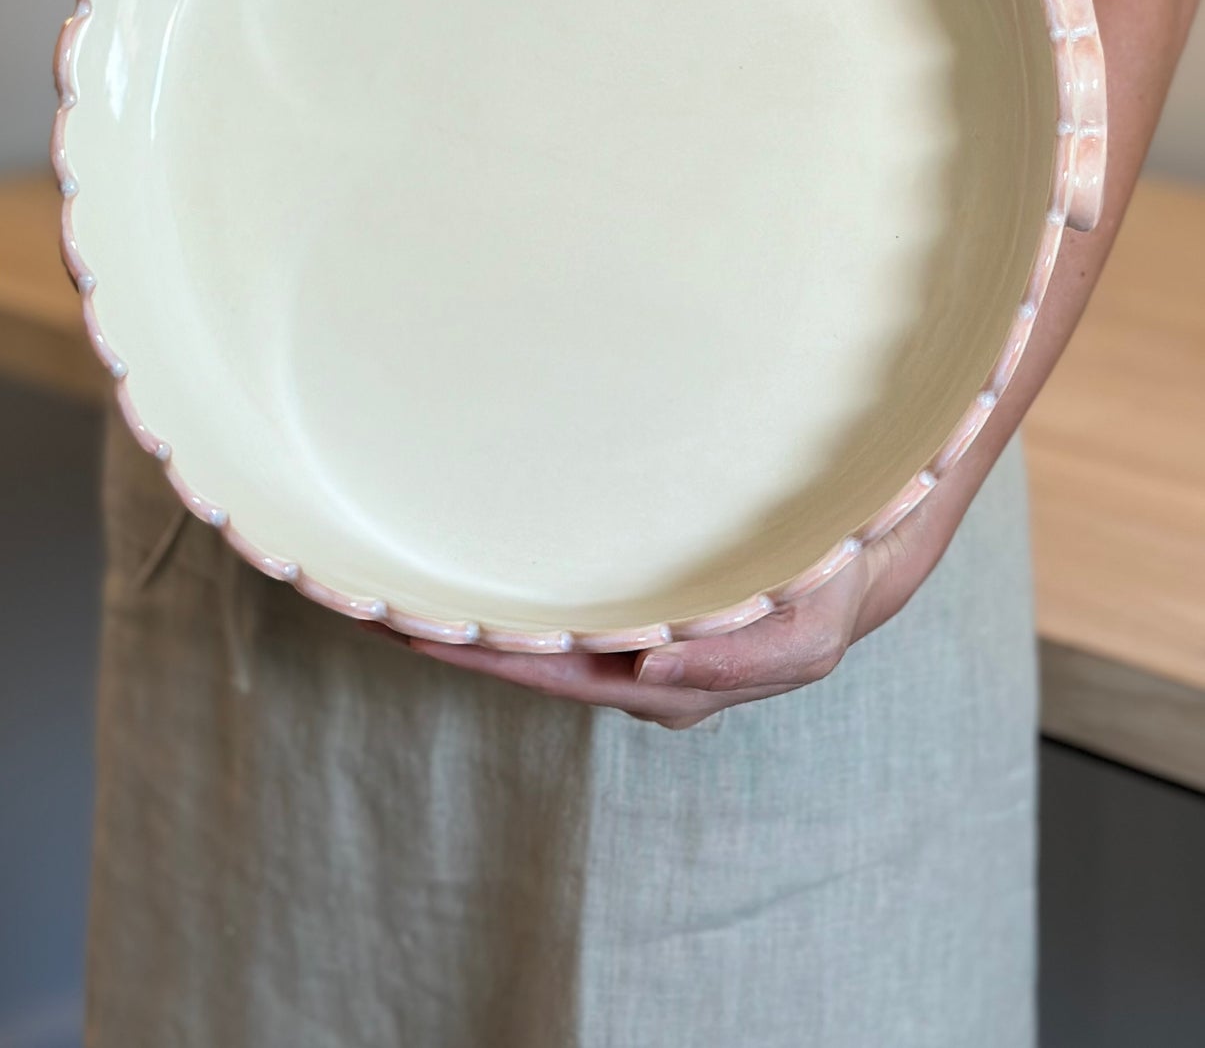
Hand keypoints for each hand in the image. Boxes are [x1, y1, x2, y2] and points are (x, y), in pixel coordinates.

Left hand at [395, 459, 978, 729]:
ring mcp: (629, 634)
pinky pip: (554, 591)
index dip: (470, 655)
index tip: (401, 628)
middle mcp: (633, 666)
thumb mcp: (812, 623)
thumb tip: (649, 669)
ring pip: (530, 625)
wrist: (862, 538)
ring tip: (387, 571)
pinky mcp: (630, 595)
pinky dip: (505, 578)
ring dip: (465, 606)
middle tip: (360, 594)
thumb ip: (747, 656)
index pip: (542, 671)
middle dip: (444, 632)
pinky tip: (463, 548)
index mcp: (663, 684)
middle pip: (517, 655)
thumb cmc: (831, 584)